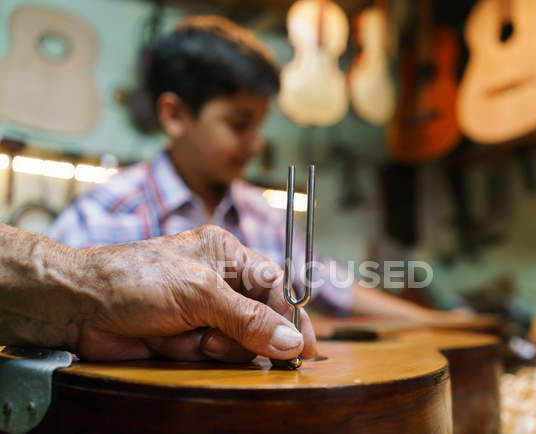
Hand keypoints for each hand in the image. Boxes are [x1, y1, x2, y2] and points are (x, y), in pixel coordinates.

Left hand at [73, 225, 316, 361]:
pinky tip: (171, 343)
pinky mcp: (186, 336)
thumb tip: (291, 342)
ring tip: (186, 337)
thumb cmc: (133, 279)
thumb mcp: (199, 293)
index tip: (305, 349)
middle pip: (260, 319)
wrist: (77, 306)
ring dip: (214, 347)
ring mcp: (202, 311)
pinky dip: (195, 355)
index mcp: (226, 254)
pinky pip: (211, 356)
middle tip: (214, 338)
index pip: (274, 286)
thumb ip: (248, 318)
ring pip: (237, 343)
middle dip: (242, 335)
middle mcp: (218, 281)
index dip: (291, 317)